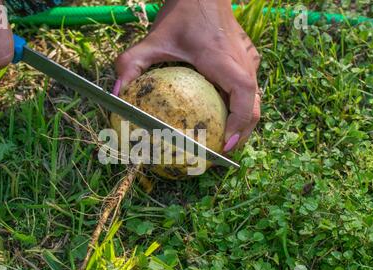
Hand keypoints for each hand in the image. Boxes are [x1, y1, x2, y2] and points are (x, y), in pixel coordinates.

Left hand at [114, 0, 260, 151]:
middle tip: (222, 152)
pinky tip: (222, 115)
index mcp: (223, 59)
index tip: (226, 145)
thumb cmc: (182, 12)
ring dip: (243, 122)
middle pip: (255, 105)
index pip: (243, 95)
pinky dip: (240, 106)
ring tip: (225, 140)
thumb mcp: (153, 38)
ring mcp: (249, 59)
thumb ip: (132, 64)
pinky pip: (249, 87)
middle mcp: (243, 61)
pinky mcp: (248, 57)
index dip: (240, 124)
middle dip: (243, 133)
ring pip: (255, 98)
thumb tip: (117, 94)